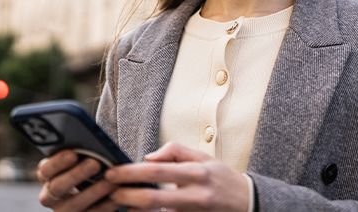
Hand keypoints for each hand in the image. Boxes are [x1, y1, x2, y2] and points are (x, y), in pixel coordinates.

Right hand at [36, 149, 119, 211]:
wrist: (95, 192)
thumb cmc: (88, 168)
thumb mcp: (79, 160)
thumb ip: (79, 153)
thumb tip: (90, 140)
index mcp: (48, 177)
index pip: (45, 170)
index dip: (57, 162)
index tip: (73, 154)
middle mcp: (50, 196)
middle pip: (58, 187)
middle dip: (77, 174)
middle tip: (95, 163)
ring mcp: (64, 211)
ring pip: (76, 204)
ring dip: (94, 191)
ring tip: (111, 181)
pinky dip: (106, 206)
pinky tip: (117, 197)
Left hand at [106, 143, 250, 211]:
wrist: (248, 203)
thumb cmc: (222, 178)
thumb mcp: (203, 158)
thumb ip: (175, 152)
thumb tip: (147, 156)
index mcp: (196, 173)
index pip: (157, 170)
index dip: (131, 172)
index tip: (112, 172)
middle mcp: (195, 196)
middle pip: (153, 198)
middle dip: (126, 196)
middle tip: (110, 192)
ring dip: (134, 210)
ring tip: (120, 204)